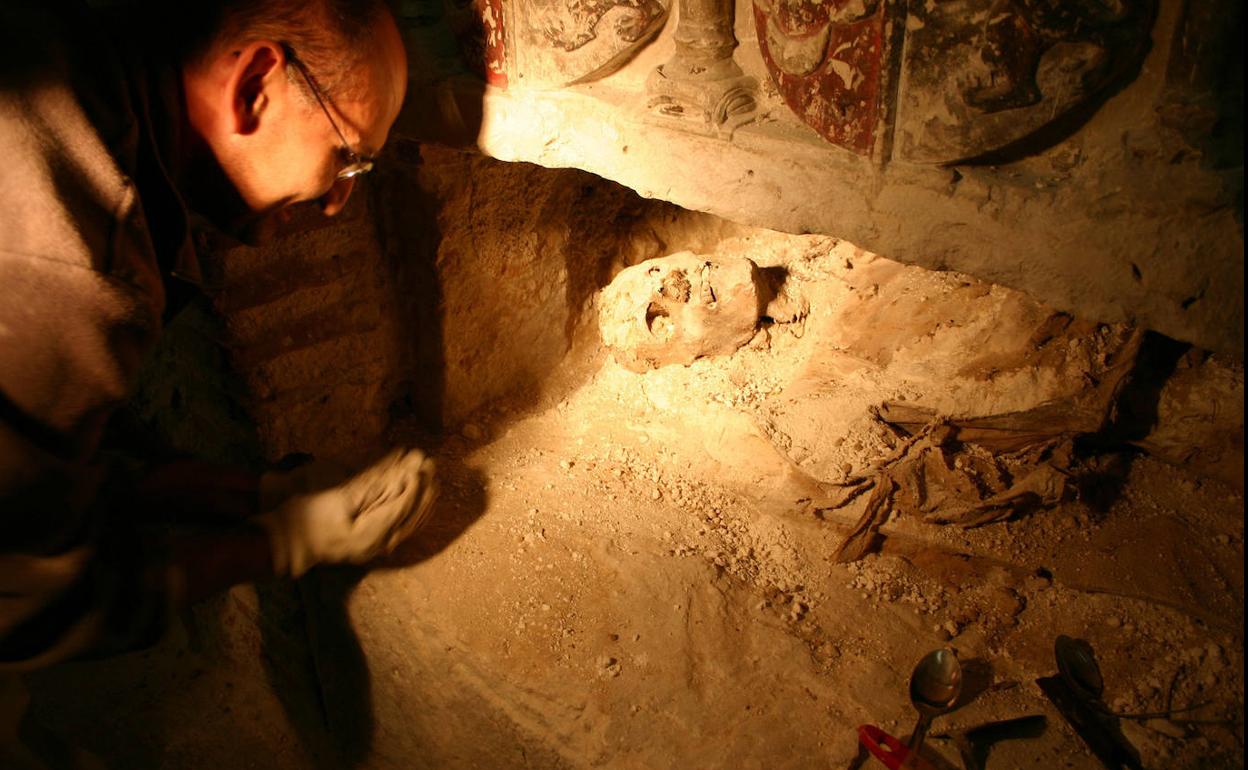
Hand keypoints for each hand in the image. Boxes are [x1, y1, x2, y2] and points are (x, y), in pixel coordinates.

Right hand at [256, 448, 436, 576]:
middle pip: (412, 516)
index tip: (421, 464)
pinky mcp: (375, 544)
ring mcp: (378, 547)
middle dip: (424, 488)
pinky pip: (404, 527)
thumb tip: (394, 469)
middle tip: (431, 464)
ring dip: (423, 498)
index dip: (414, 485)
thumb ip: (369, 485)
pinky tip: (421, 497)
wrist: (288, 546)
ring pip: (411, 523)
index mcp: (371, 534)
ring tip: (431, 475)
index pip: (402, 508)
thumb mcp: (338, 499)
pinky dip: (414, 510)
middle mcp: (380, 544)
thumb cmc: (307, 520)